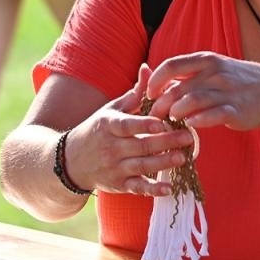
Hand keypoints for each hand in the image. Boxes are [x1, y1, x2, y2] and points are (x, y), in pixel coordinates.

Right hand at [67, 65, 194, 196]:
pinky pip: (137, 188)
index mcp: (108, 126)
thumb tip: (148, 69)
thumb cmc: (97, 129)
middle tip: (188, 137)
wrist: (71, 161)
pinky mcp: (118, 185)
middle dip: (165, 142)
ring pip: (142, 166)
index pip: (127, 125)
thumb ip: (134, 93)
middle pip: (141, 145)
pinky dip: (152, 190)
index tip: (162, 122)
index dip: (144, 124)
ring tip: (183, 157)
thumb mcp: (111, 109)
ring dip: (163, 163)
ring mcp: (114, 168)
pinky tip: (169, 190)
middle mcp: (111, 148)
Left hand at [145, 52, 259, 131]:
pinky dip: (197, 120)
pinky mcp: (235, 110)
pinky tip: (190, 124)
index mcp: (206, 60)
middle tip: (155, 115)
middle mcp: (214, 73)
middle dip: (161, 104)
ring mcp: (226, 92)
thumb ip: (189, 75)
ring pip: (191, 101)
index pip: (171, 65)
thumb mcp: (215, 69)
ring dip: (176, 112)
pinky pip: (212, 115)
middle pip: (177, 88)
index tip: (150, 93)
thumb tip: (159, 84)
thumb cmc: (238, 81)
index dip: (155, 81)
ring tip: (172, 119)